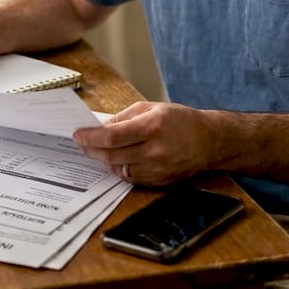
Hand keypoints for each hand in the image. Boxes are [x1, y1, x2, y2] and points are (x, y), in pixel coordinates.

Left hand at [72, 101, 218, 185]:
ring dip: (104, 160)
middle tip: (82, 144)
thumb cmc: (181, 120)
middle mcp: (155, 150)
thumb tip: (101, 126)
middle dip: (92, 149)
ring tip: (97, 151)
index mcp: (152, 127)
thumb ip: (125, 117)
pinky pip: (131, 178)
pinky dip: (120, 169)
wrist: (209, 141)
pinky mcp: (160, 181)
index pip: (112, 137)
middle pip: (112, 155)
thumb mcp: (152, 108)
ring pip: (119, 169)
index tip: (78, 135)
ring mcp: (158, 168)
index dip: (91, 137)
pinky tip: (115, 160)